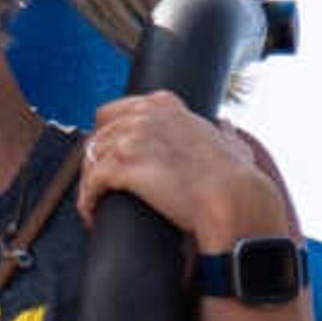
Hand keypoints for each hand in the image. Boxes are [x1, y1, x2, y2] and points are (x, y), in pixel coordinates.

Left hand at [79, 95, 292, 251]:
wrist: (231, 200)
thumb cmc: (235, 179)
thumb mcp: (230, 142)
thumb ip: (223, 131)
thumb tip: (224, 126)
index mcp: (165, 106)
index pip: (115, 111)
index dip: (107, 135)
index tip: (109, 155)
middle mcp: (144, 116)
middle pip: (98, 136)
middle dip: (95, 162)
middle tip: (100, 184)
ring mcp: (132, 139)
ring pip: (90, 159)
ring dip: (89, 183)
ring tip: (95, 203)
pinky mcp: (122, 166)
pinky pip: (91, 183)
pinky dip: (87, 200)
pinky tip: (91, 214)